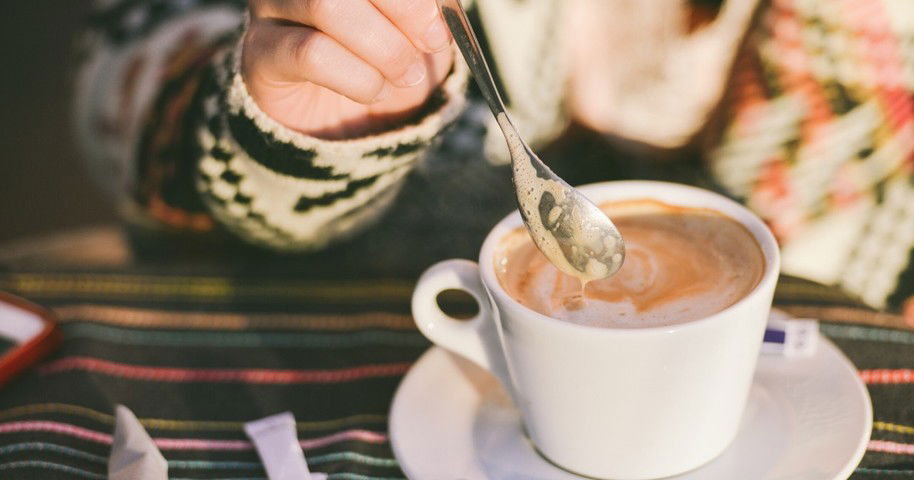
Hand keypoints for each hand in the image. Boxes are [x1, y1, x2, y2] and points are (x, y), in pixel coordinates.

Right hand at [244, 0, 453, 138]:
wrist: (346, 122)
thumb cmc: (385, 61)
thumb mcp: (419, 29)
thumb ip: (429, 6)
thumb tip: (443, 3)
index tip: (442, 23)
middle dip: (406, 9)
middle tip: (432, 44)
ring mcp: (273, 5)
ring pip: (327, 6)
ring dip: (384, 48)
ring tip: (405, 74)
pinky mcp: (261, 50)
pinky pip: (310, 53)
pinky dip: (358, 78)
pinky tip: (376, 90)